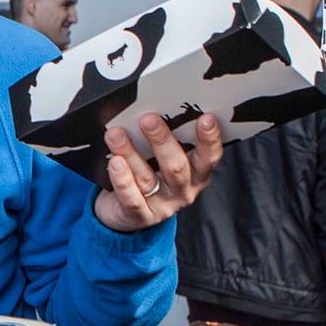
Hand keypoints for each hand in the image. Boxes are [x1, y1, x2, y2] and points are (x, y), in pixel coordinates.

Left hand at [94, 113, 223, 232]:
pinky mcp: (141, 216)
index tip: (206, 118)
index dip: (210, 139)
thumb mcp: (161, 158)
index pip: (209, 157)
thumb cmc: (148, 175)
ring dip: (131, 153)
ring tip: (117, 134)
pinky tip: (115, 163)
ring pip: (148, 178)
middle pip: (176, 166)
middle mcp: (183, 191)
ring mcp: (163, 206)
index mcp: (196, 174)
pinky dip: (123, 180)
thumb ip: (163, 138)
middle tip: (148, 119)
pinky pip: (132, 198)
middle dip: (162, 140)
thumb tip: (152, 109)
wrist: (125, 212)